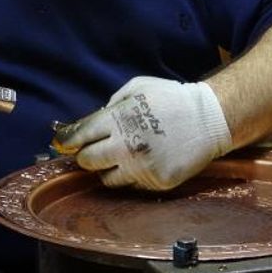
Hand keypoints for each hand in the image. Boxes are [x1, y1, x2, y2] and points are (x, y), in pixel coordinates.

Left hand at [55, 76, 232, 190]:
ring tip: (121, 157)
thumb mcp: (137, 88)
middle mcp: (125, 146)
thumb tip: (90, 122)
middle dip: (86, 155)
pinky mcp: (156, 182)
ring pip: (107, 179)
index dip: (68, 140)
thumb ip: (111, 105)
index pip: (80, 135)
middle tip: (93, 150)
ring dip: (108, 169)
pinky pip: (132, 185)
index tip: (62, 143)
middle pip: (87, 161)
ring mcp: (141, 167)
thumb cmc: (170, 99)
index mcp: (118, 120)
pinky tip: (143, 162)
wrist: (209, 119)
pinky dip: (132, 175)